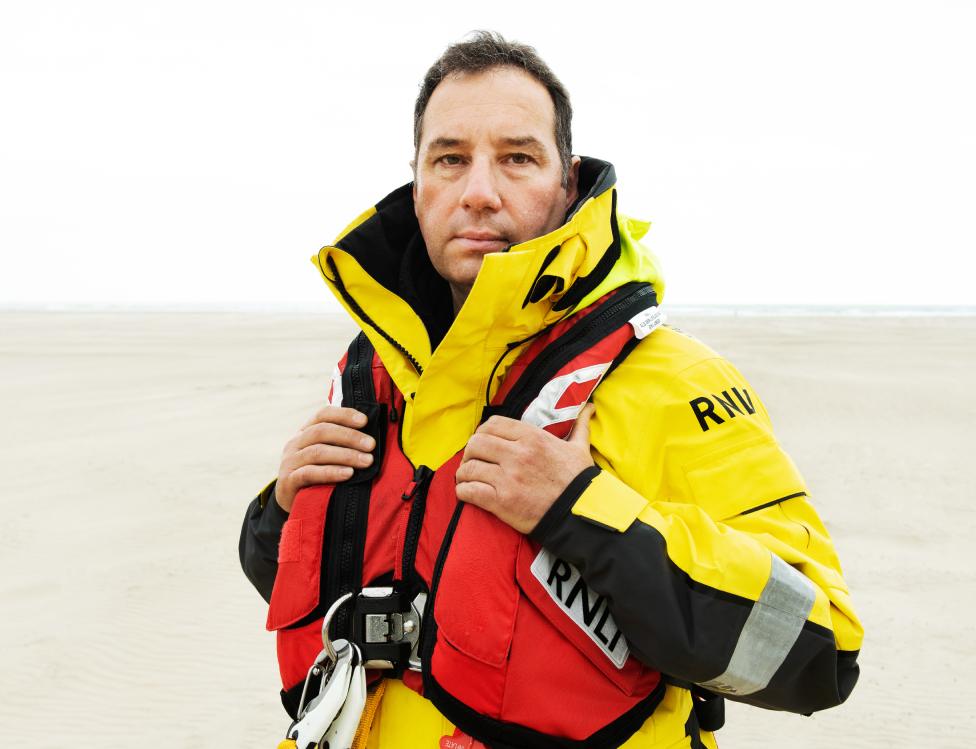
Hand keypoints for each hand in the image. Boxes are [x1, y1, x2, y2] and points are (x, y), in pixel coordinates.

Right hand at [275, 406, 374, 511]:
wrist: (293, 504)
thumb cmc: (317, 477)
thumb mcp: (326, 457)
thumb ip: (341, 444)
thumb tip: (371, 437)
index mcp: (305, 432)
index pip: (323, 414)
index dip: (344, 414)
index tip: (364, 421)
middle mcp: (295, 443)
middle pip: (322, 431)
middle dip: (350, 436)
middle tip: (371, 445)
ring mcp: (289, 462)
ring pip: (318, 452)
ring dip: (346, 455)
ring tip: (366, 461)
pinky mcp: (288, 481)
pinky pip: (310, 473)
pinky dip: (331, 472)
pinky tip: (348, 473)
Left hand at [455, 404, 594, 533]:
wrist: (581, 514)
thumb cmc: (579, 481)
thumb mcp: (580, 449)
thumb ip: (579, 427)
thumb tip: (589, 408)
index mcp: (532, 438)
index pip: (493, 424)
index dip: (483, 431)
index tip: (484, 442)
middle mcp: (517, 454)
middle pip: (476, 443)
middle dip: (470, 452)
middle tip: (474, 461)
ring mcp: (508, 478)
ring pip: (469, 467)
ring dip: (464, 473)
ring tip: (467, 478)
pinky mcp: (501, 501)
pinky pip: (469, 491)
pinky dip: (463, 491)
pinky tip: (467, 492)